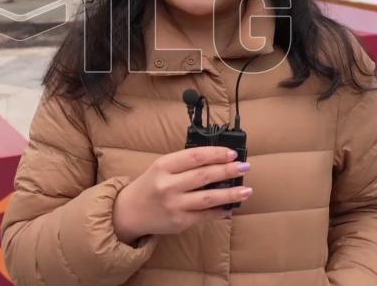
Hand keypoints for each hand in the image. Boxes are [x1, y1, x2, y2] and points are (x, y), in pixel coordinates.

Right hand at [112, 147, 251, 244]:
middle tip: (245, 167)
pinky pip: (204, 216)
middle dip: (227, 171)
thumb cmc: (150, 185)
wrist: (129, 212)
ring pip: (207, 198)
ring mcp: (174, 205)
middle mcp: (168, 185)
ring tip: (246, 190)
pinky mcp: (179, 222)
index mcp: (163, 166)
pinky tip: (230, 207)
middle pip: (203, 176)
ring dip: (230, 194)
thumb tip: (218, 161)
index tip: (232, 153)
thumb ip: (185, 164)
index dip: (215, 154)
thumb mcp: (161, 168)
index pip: (194, 157)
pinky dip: (219, 212)